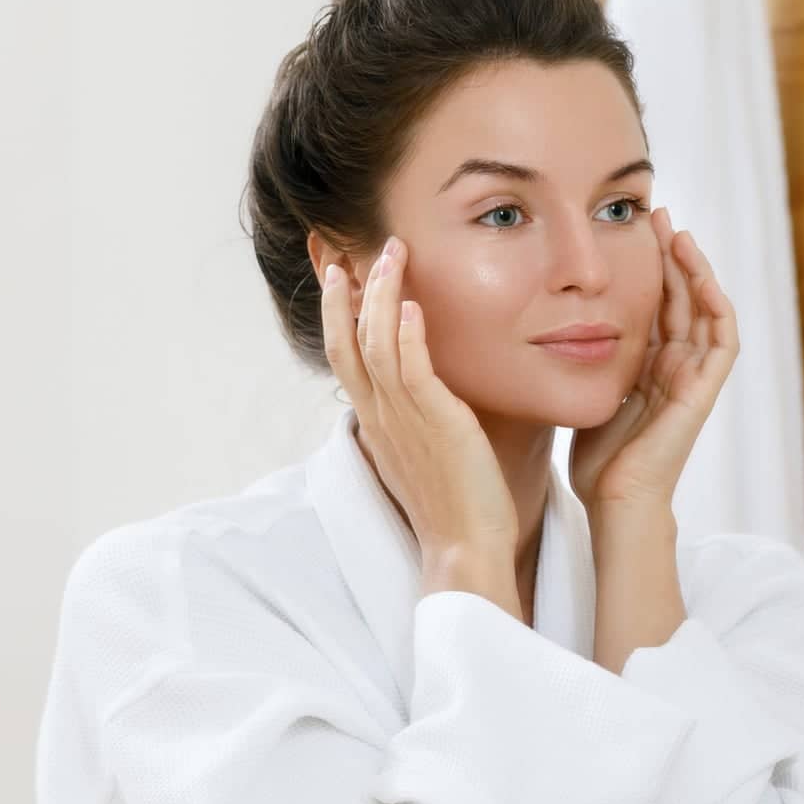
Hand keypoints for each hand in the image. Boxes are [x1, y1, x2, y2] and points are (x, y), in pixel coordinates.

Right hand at [321, 236, 519, 613]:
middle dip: (342, 295)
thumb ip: (423, 420)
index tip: (338, 278)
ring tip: (389, 255)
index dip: (338, 315)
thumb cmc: (457, 506)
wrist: (465, 549)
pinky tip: (411, 303)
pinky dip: (408, 333)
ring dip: (380, 296)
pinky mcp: (435, 424)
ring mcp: (404, 420)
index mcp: (378, 424)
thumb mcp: (429, 454)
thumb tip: (433, 397)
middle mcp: (381, 418)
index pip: (346, 357)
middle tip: (342, 254)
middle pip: (346, 343)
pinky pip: (411, 369)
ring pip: (376, 344)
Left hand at [570, 209, 738, 509]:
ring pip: (706, 310)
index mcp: (651, 366)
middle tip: (655, 213)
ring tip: (677, 232)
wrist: (615, 502)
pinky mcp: (705, 392)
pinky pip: (723, 341)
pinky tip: (699, 275)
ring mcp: (694, 378)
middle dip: (671, 254)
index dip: (648, 265)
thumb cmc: (596, 460)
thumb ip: (581, 356)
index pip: (657, 303)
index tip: (629, 226)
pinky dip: (716, 305)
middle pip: (683, 297)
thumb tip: (547, 319)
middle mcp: (677, 367)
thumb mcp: (584, 390)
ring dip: (695, 269)